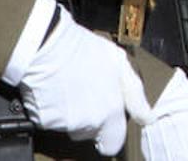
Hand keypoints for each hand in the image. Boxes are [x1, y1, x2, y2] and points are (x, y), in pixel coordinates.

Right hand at [14, 6, 151, 154]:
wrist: (46, 44)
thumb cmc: (84, 50)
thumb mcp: (119, 64)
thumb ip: (135, 94)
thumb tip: (147, 116)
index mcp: (109, 112)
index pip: (112, 144)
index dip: (110, 133)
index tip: (107, 122)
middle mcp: (85, 123)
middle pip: (90, 132)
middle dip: (89, 118)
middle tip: (86, 91)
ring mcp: (61, 123)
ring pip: (70, 125)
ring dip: (70, 112)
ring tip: (69, 85)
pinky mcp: (40, 119)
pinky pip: (49, 120)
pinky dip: (51, 109)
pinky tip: (54, 88)